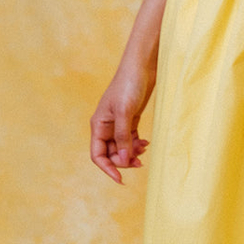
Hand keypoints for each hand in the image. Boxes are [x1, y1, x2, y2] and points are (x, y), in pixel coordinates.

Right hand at [90, 60, 155, 183]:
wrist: (142, 65)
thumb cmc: (129, 84)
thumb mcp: (125, 112)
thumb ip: (123, 137)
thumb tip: (123, 160)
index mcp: (99, 125)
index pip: (98, 155)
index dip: (107, 168)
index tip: (120, 179)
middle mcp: (106, 126)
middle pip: (111, 153)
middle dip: (124, 160)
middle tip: (140, 161)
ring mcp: (119, 123)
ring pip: (122, 147)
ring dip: (132, 153)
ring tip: (144, 150)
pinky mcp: (131, 118)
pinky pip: (131, 139)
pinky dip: (137, 144)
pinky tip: (146, 143)